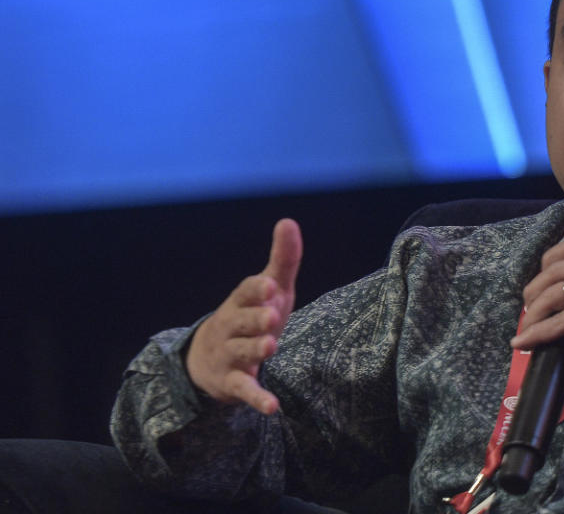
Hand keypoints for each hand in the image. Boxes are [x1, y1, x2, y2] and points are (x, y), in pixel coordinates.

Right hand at [186, 219, 301, 413]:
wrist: (209, 359)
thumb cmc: (250, 315)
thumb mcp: (269, 289)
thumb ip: (282, 259)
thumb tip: (288, 221)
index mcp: (241, 302)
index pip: (245, 292)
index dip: (256, 289)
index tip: (269, 285)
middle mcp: (231, 327)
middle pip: (242, 322)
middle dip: (255, 319)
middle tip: (272, 317)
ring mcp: (230, 355)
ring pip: (241, 352)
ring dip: (255, 350)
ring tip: (271, 346)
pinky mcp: (234, 382)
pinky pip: (245, 390)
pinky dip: (257, 399)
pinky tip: (272, 407)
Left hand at [512, 235, 563, 365]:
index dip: (550, 261)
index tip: (542, 278)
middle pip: (555, 269)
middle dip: (535, 289)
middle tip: (527, 307)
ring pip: (553, 294)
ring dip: (533, 313)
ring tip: (524, 328)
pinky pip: (560, 321)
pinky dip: (538, 333)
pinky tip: (524, 342)